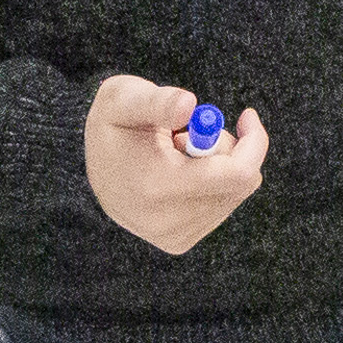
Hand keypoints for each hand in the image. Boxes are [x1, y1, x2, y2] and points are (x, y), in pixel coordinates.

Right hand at [82, 77, 267, 256]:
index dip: (253, 142)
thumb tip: (190, 105)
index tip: (247, 115)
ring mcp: (175, 237)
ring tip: (176, 155)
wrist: (88, 166)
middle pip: (240, 184)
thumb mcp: (123, 99)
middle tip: (194, 133)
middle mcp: (168, 222)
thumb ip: (158, 101)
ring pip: (235, 195)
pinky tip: (178, 175)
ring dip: (219, 166)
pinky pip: (221, 208)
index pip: (236, 174)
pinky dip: (212, 185)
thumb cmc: (112, 125)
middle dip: (229, 149)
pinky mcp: (179, 243)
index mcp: (157, 187)